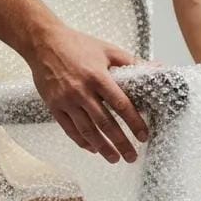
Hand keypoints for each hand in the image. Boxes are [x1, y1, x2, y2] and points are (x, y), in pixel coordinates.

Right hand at [25, 23, 148, 162]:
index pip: (121, 105)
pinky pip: (69, 129)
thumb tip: (158, 69)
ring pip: (87, 130)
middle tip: (132, 156)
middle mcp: (81, 91)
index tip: (143, 136)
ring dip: (102, 147)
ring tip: (115, 158)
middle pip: (105, 123)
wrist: (42, 42)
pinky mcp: (53, 105)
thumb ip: (132, 62)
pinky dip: (82, 141)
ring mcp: (66, 100)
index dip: (134, 122)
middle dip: (121, 142)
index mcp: (98, 77)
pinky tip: (93, 149)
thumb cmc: (77, 44)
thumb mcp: (108, 50)